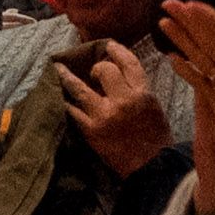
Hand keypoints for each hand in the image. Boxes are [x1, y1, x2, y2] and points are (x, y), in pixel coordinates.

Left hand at [58, 39, 174, 178]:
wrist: (152, 168)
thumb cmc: (156, 140)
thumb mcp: (154, 108)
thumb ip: (138, 91)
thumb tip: (120, 76)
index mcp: (143, 93)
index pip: (129, 63)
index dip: (117, 51)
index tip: (108, 45)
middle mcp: (124, 100)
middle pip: (104, 70)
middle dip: (97, 68)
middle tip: (93, 73)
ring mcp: (106, 115)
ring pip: (80, 88)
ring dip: (66, 77)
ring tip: (58, 70)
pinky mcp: (92, 131)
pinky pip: (72, 111)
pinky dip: (65, 104)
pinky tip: (58, 98)